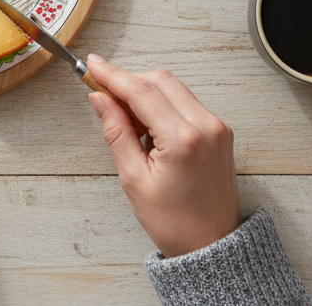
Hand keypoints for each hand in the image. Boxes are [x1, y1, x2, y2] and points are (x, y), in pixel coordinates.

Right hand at [86, 55, 239, 257]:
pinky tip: (146, 122)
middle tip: (102, 91)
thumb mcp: (133, 178)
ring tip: (125, 116)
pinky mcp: (219, 131)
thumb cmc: (175, 222)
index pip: (141, 91)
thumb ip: (115, 131)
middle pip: (159, 80)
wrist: (213, 246)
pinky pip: (184, 100)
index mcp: (183, 140)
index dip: (112, 75)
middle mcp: (206, 126)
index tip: (92, 64)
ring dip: (144, 90)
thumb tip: (99, 98)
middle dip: (127, 80)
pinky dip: (161, 101)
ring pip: (172, 86)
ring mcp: (216, 127)